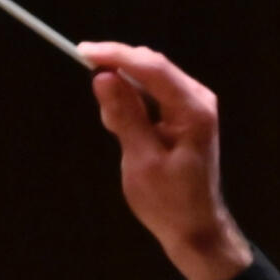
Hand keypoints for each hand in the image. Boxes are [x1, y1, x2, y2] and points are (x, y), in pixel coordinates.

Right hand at [78, 41, 250, 279]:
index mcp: (193, 110)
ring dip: (124, 95)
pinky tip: (125, 130)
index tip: (82, 51)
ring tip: (118, 132)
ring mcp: (192, 106)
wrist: (196, 227)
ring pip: (148, 80)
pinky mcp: (183, 115)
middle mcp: (198, 100)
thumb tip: (103, 77)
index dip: (116, 55)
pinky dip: (133, 106)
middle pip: (151, 67)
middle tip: (99, 106)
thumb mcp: (141, 159)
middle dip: (118, 76)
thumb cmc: (169, 201)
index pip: (151, 67)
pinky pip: (152, 96)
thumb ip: (124, 115)